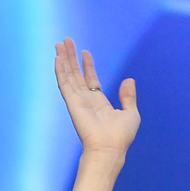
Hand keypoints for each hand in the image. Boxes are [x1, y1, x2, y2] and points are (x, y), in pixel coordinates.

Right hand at [55, 38, 139, 159]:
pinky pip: (64, 84)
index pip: (91, 80)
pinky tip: (58, 58)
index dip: (88, 66)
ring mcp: (78, 101)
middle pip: (77, 75)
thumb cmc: (121, 137)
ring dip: (64, 59)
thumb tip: (129, 80)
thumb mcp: (131, 113)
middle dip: (72, 58)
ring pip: (69, 76)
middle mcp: (87, 101)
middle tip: (67, 41)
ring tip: (60, 44)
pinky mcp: (72, 103)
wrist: (110, 149)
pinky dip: (60, 70)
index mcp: (100, 104)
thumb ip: (129, 97)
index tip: (85, 53)